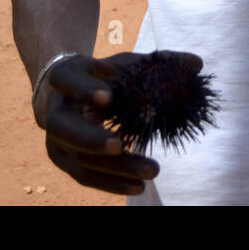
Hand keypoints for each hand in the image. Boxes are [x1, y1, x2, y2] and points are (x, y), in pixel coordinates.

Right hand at [32, 50, 198, 194]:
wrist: (63, 90)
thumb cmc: (101, 74)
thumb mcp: (124, 62)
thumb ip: (159, 62)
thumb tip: (197, 64)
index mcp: (63, 75)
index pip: (67, 79)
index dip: (85, 89)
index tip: (109, 96)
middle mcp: (52, 109)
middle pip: (65, 128)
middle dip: (91, 138)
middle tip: (120, 146)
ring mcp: (55, 138)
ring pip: (79, 158)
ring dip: (113, 168)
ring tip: (150, 171)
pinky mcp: (63, 159)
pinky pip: (85, 176)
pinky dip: (111, 183)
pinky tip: (138, 188)